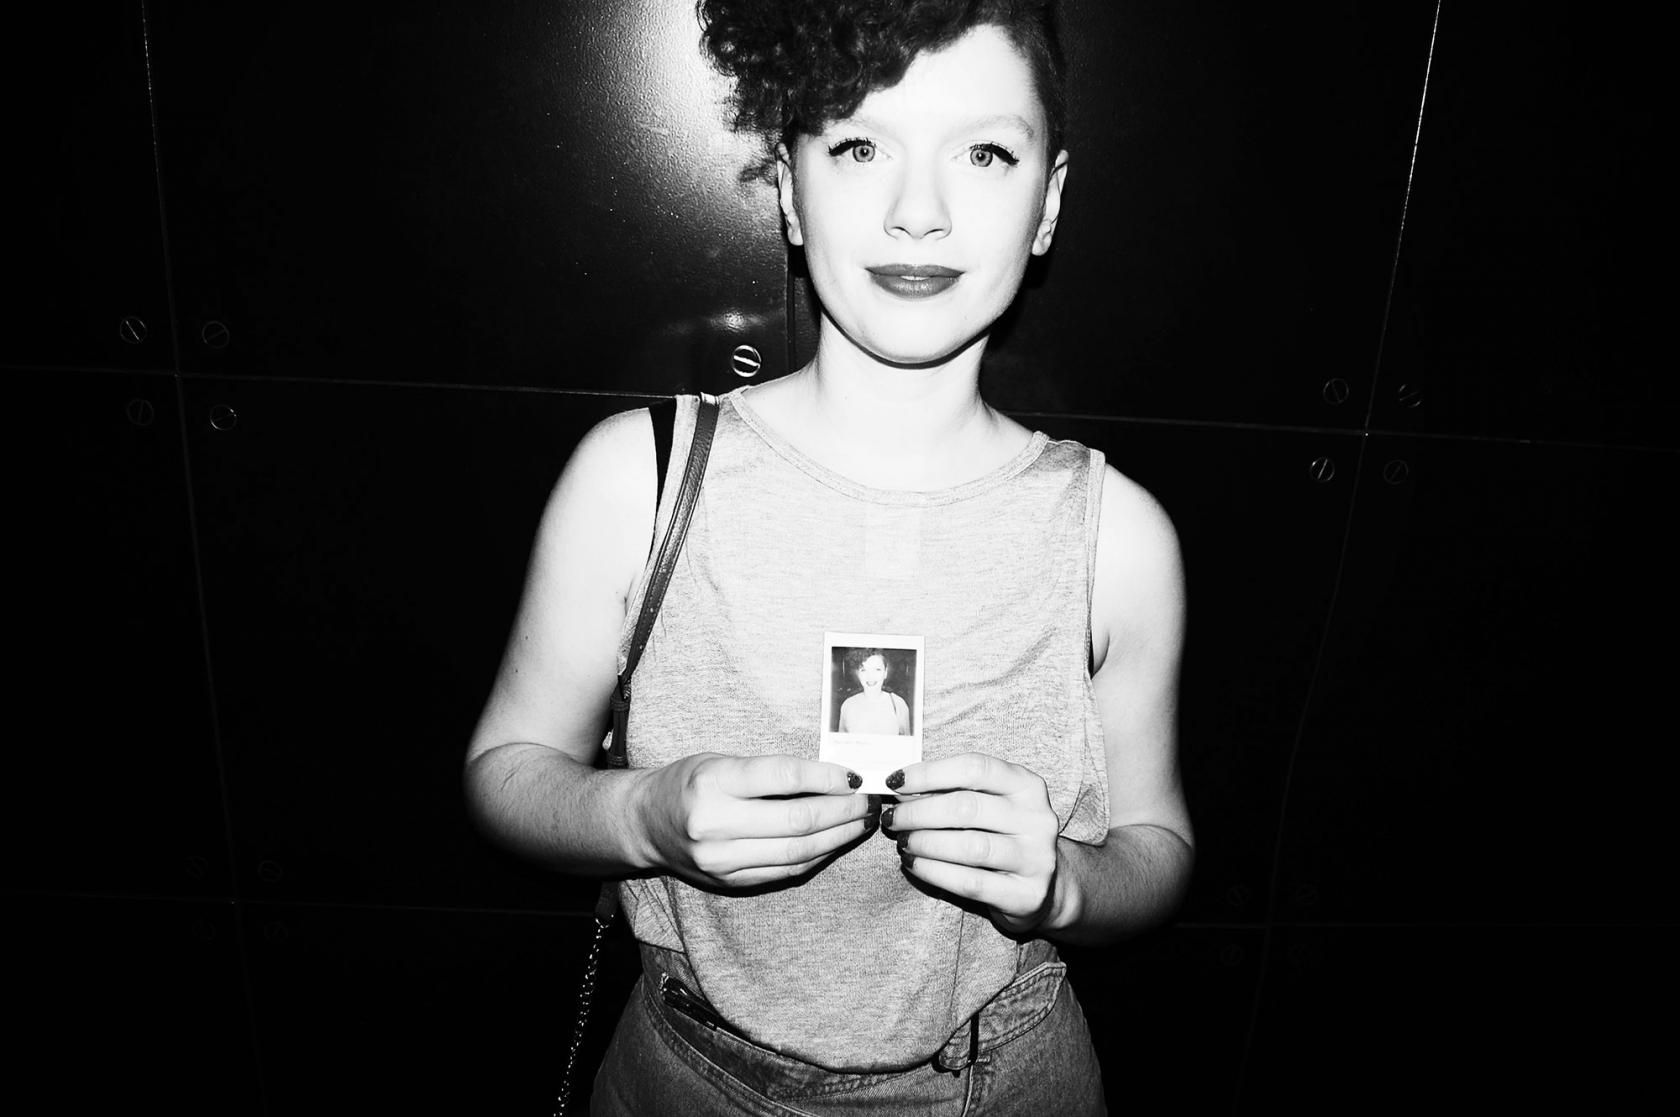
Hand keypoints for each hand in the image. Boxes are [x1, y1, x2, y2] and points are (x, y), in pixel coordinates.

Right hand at [634, 753, 872, 889]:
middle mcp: (715, 824)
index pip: (784, 777)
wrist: (645, 823)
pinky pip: (785, 871)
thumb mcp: (721, 761)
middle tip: (869, 800)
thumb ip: (771, 771)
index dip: (827, 776)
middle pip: (797, 820)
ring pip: (797, 852)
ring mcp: (722, 860)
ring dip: (838, 836)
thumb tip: (834, 777)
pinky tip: (836, 841)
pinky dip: (817, 856)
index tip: (855, 775)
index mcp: (713, 782)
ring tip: (861, 821)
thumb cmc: (688, 782)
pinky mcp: (730, 882)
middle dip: (843, 810)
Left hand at [884, 753, 1060, 934]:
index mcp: (1026, 785)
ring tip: (902, 841)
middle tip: (892, 818)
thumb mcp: (986, 805)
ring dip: (925, 842)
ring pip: (969, 847)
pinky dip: (934, 871)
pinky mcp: (1027, 894)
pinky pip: (970, 882)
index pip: (974, 768)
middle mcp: (1037, 818)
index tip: (895, 782)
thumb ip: (949, 792)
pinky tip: (913, 864)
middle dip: (919, 812)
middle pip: (967, 807)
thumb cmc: (1001, 836)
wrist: (1042, 886)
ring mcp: (1036, 858)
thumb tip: (900, 788)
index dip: (929, 773)